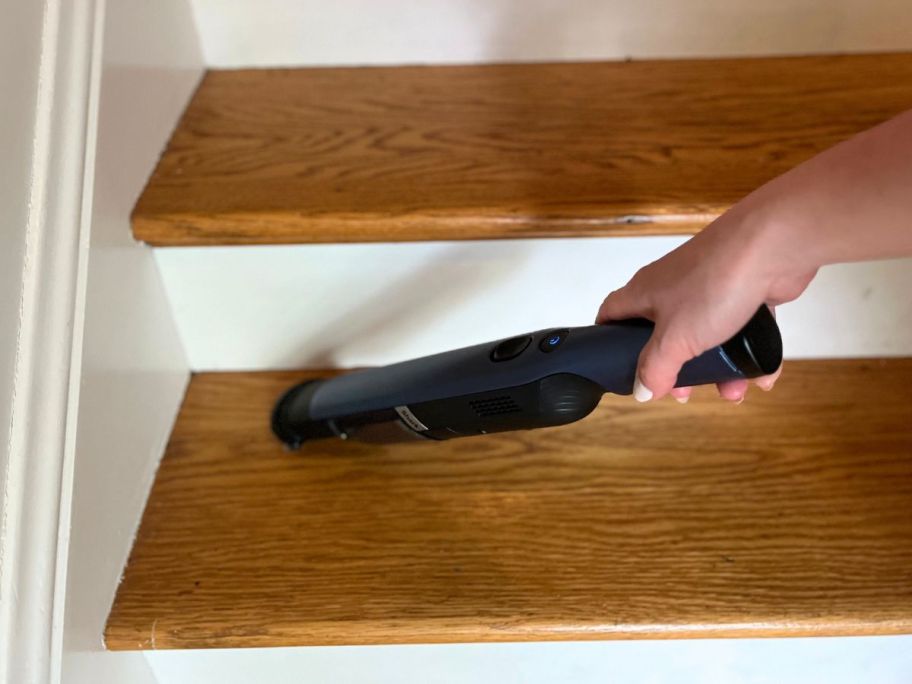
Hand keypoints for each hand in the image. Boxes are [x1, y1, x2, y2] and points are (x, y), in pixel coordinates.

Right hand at [596, 206, 815, 402]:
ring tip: (732, 391)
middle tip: (682, 391)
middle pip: (661, 333)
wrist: (774, 244)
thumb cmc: (714, 284)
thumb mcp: (675, 338)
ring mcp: (708, 286)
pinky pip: (740, 328)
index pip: (612, 314)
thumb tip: (642, 391)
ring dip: (717, 366)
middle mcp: (672, 287)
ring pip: (705, 335)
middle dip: (673, 366)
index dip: (607, 339)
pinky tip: (761, 375)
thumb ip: (655, 368)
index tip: (614, 364)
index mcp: (644, 293)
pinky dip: (748, 353)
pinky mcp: (743, 289)